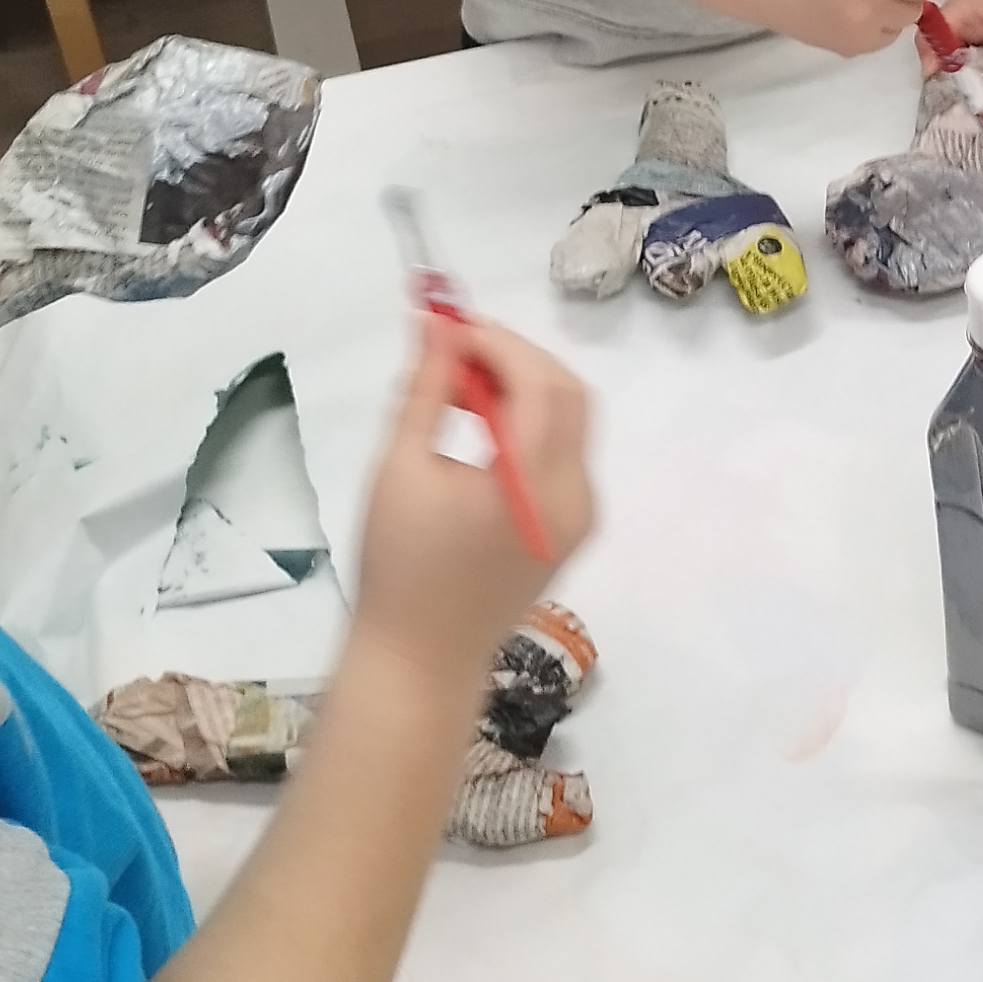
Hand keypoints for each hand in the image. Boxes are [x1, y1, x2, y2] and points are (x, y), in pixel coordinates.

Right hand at [351, 316, 592, 675]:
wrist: (422, 657)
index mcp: (533, 485)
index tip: (446, 324)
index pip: (540, 382)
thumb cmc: (399, 566)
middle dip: (516, 358)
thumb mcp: (399, 468)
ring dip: (524, 387)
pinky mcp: (573, 528)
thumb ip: (426, 389)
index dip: (497, 342)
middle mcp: (575, 496)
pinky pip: (564, 454)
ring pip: (573, 420)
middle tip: (455, 347)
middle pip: (570, 394)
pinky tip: (480, 424)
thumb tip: (436, 327)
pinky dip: (530, 424)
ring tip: (457, 385)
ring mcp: (582, 515)